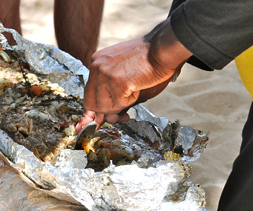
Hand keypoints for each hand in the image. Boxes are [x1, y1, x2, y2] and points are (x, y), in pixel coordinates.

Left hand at [77, 18, 191, 129]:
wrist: (164, 48)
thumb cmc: (148, 61)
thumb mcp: (121, 73)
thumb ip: (108, 92)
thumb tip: (101, 117)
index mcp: (97, 62)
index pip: (88, 92)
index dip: (92, 109)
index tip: (94, 120)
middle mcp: (97, 66)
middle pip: (91, 103)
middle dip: (106, 113)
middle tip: (122, 115)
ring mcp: (106, 73)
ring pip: (105, 106)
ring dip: (121, 105)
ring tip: (133, 90)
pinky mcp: (117, 81)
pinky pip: (120, 104)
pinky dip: (131, 101)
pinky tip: (137, 87)